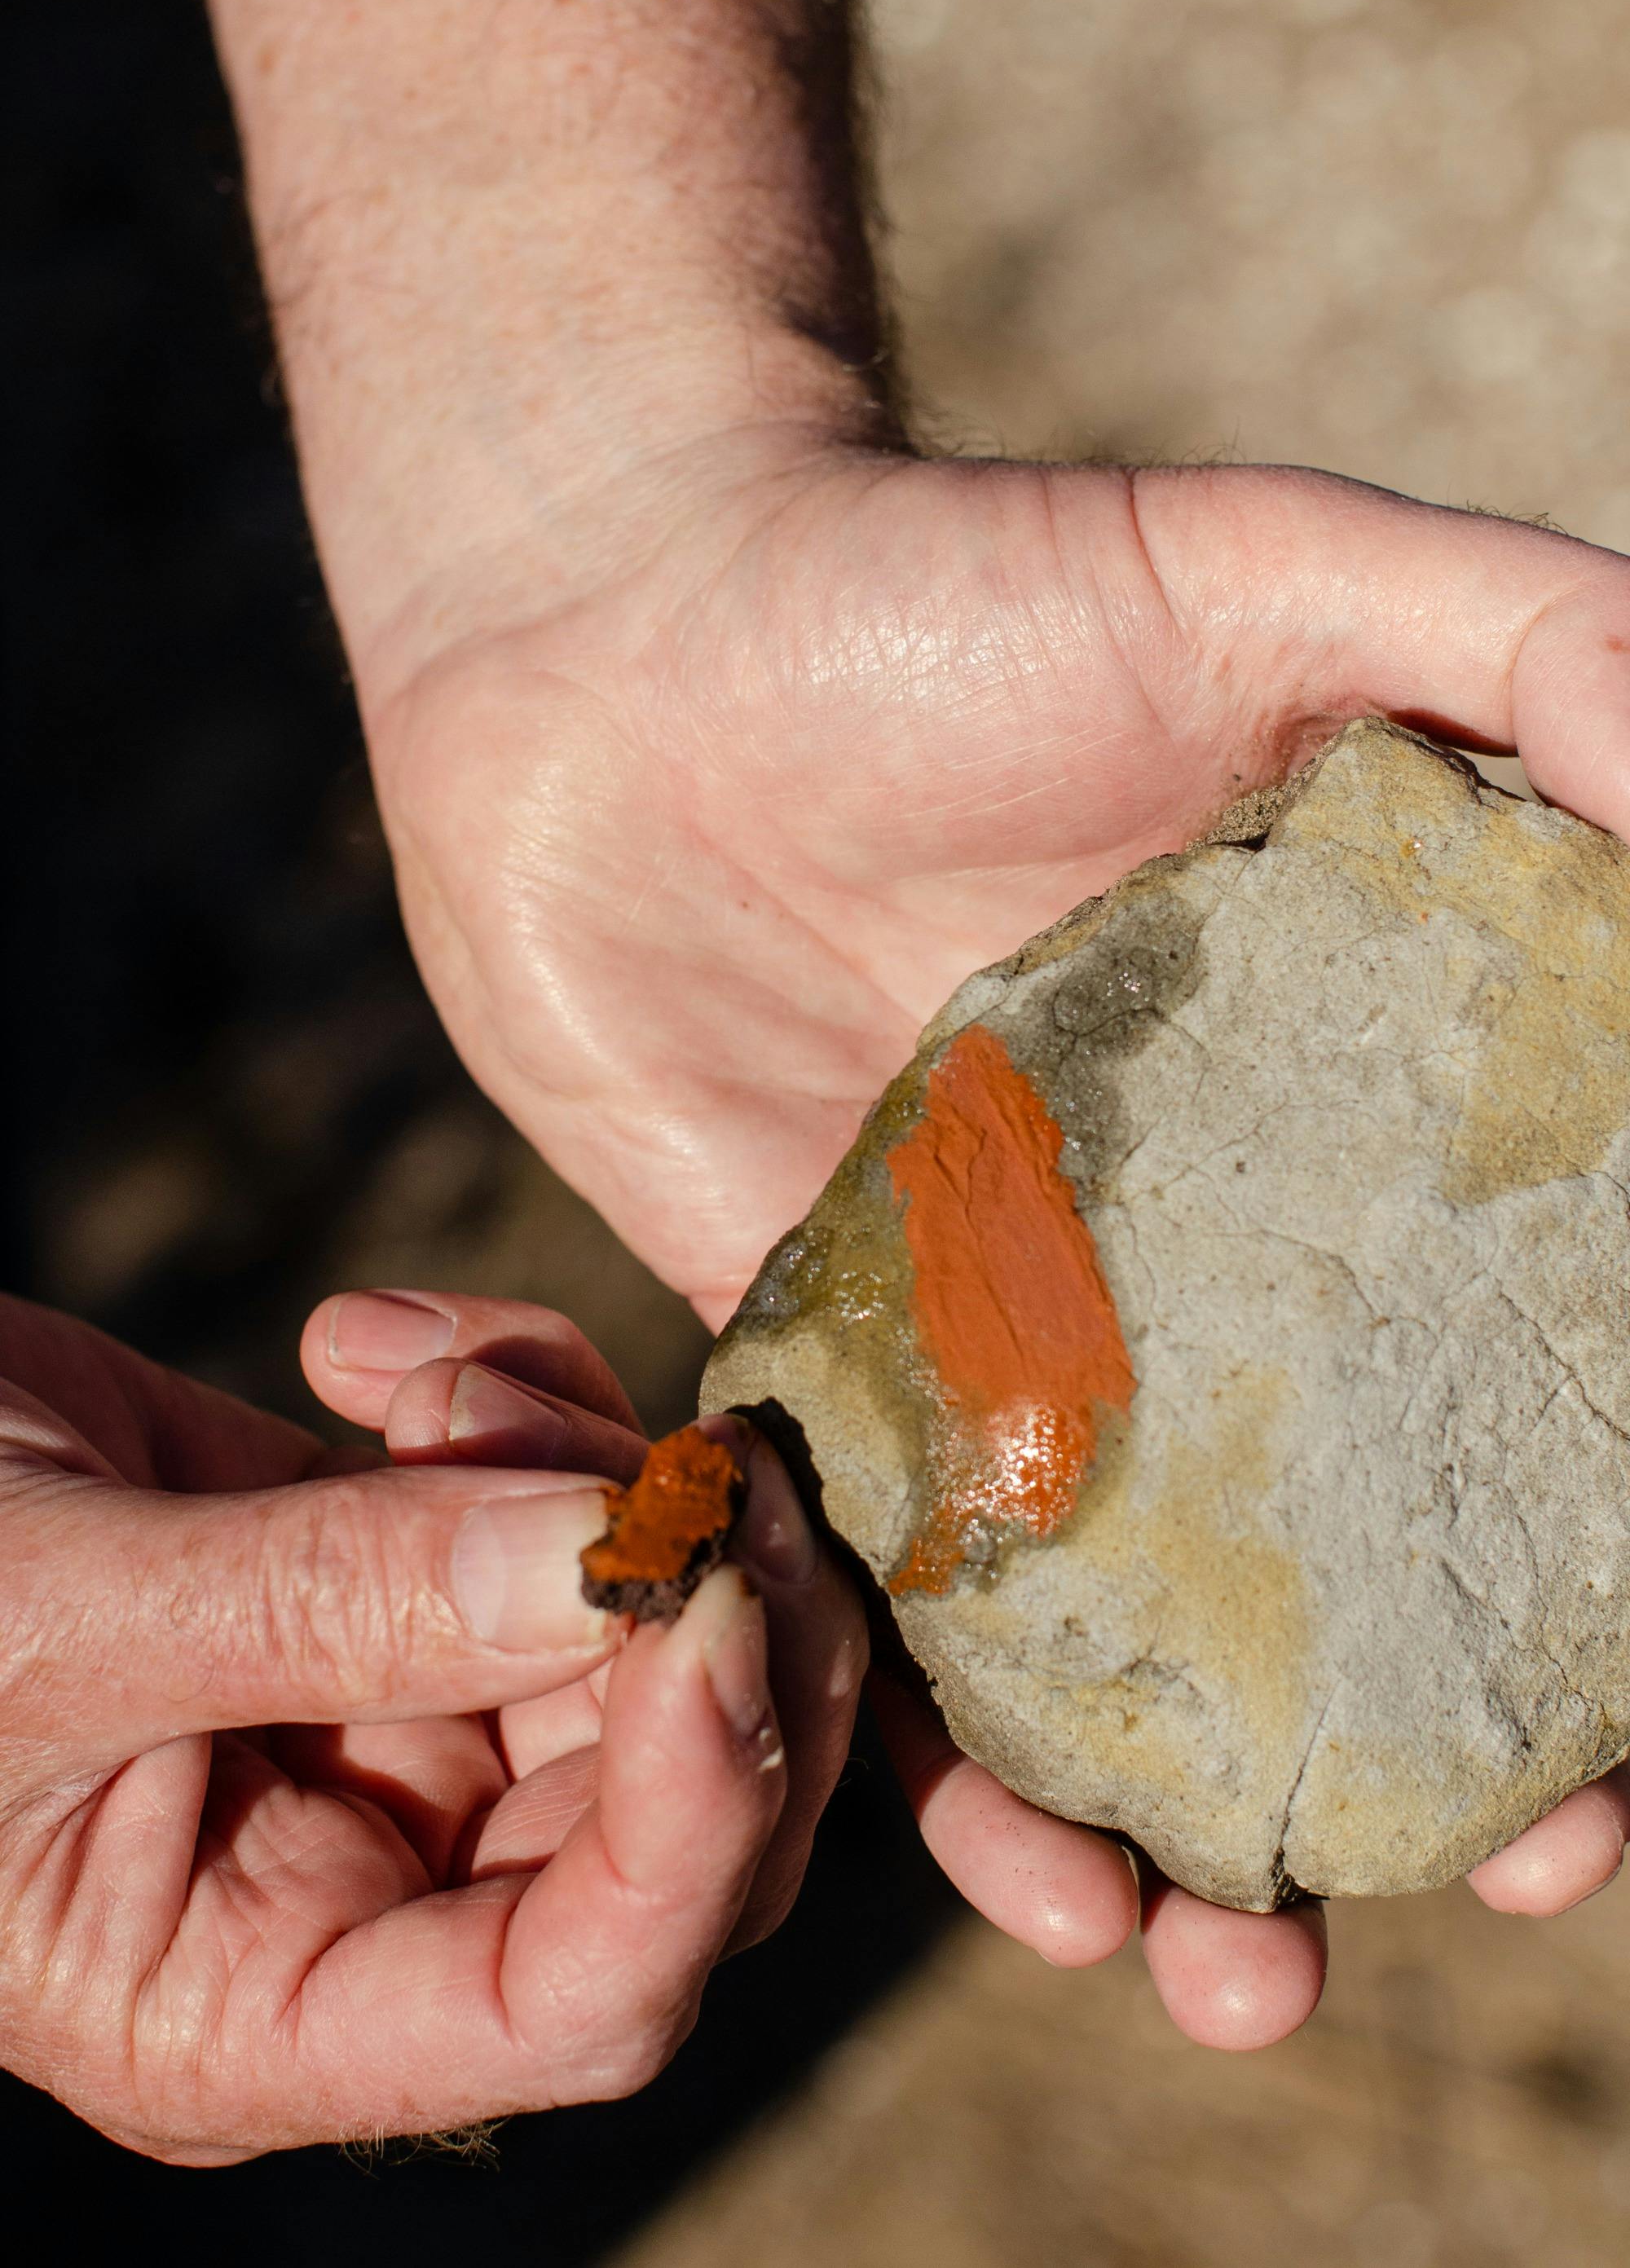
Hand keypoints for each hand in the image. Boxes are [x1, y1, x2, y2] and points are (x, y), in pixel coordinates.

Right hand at [0, 1289, 861, 2158]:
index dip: (695, 1821)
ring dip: (587, 1469)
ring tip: (422, 1378)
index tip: (711, 1602)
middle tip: (676, 1443)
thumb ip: (327, 1604)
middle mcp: (367, 1887)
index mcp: (258, 2004)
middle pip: (677, 1811)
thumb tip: (608, 1567)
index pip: (578, 2000)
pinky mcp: (403, 1575)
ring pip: (638, 1627)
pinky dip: (523, 1395)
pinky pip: (556, 1500)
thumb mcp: (56, 1621)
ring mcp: (400, 1722)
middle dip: (706, 1611)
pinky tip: (371, 1344)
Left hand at [361, 443, 1629, 2041]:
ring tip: (1218, 1974)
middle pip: (1345, 1550)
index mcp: (1347, 1100)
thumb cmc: (937, 581)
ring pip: (1122, 1634)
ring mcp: (1008, 1323)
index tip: (1626, 1723)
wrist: (611, 633)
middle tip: (1489, 1878)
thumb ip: (1521, 647)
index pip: (1519, 1364)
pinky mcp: (819, 1360)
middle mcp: (1199, 1244)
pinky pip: (888, 1593)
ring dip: (1185, 1828)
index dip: (1592, 1556)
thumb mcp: (1262, 572)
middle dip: (1427, 1749)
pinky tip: (1005, 1861)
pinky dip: (939, 1743)